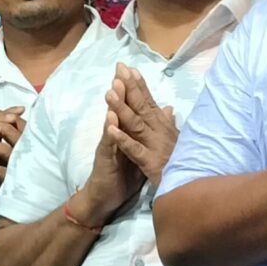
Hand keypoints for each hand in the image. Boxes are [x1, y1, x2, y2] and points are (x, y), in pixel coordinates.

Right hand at [72, 70, 146, 225]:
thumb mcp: (138, 153)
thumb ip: (146, 134)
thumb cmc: (121, 175)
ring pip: (111, 122)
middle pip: (120, 108)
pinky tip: (109, 120)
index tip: (136, 70)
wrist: (104, 197)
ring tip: (114, 86)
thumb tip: (162, 116)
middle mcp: (115, 135)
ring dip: (113, 105)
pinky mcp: (105, 159)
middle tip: (122, 68)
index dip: (134, 90)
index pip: (131, 108)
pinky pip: (108, 144)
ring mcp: (108, 146)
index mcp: (126, 133)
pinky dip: (110, 132)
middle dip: (122, 88)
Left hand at [106, 69, 176, 185]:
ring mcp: (155, 145)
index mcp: (163, 126)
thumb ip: (170, 123)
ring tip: (108, 92)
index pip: (149, 101)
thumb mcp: (177, 140)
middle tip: (117, 69)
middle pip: (141, 105)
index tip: (128, 68)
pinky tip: (109, 128)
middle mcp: (159, 131)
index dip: (139, 84)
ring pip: (135, 123)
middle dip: (129, 86)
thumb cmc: (183, 162)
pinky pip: (134, 149)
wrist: (192, 188)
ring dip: (122, 107)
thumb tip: (169, 107)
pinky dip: (122, 138)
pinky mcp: (150, 162)